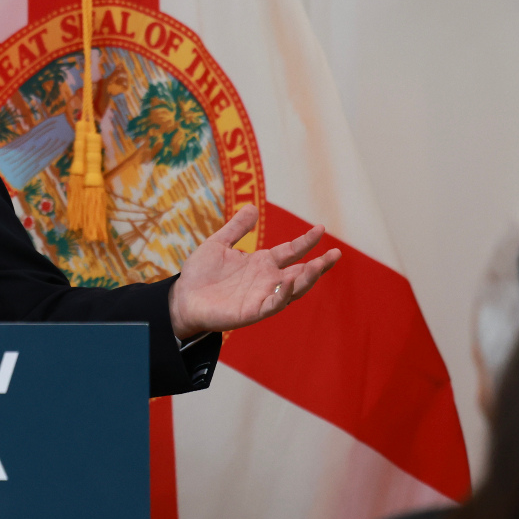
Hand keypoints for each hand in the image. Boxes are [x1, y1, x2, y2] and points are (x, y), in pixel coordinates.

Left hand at [168, 204, 340, 338]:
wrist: (182, 297)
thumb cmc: (200, 274)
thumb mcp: (218, 244)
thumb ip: (236, 228)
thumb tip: (252, 206)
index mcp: (262, 263)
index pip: (291, 251)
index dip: (306, 241)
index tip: (320, 229)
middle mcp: (266, 280)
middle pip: (300, 272)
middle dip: (319, 265)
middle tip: (335, 253)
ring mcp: (261, 296)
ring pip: (292, 290)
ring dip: (307, 279)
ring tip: (318, 266)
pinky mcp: (252, 312)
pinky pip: (273, 305)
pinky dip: (282, 296)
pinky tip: (290, 283)